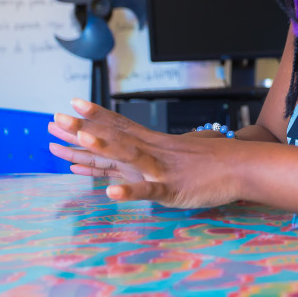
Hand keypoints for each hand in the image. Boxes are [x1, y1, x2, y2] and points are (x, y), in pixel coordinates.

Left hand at [47, 99, 242, 207]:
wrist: (242, 166)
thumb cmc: (213, 162)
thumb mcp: (180, 153)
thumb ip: (158, 152)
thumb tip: (144, 152)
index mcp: (154, 143)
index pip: (120, 124)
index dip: (94, 115)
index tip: (71, 103)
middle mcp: (153, 151)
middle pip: (114, 136)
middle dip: (84, 128)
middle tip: (55, 118)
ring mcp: (162, 169)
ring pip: (130, 156)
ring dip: (105, 147)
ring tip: (82, 139)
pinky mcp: (173, 190)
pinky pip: (149, 190)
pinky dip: (131, 191)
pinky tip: (112, 193)